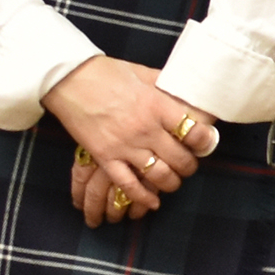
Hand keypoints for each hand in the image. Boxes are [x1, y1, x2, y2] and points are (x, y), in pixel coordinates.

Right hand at [45, 57, 218, 226]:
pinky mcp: (105, 157)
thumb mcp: (143, 73)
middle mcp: (145, 129)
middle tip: (188, 164)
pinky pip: (128, 185)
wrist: (69, 78)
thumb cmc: (106, 72)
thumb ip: (165, 85)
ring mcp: (125, 145)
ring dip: (171, 183)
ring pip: (158, 176)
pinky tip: (152, 202)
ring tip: (172, 180)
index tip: (205, 143)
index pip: (194, 132)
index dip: (205, 141)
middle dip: (189, 166)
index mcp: (157, 105)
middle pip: (180, 159)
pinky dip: (143, 197)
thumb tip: (185, 88)